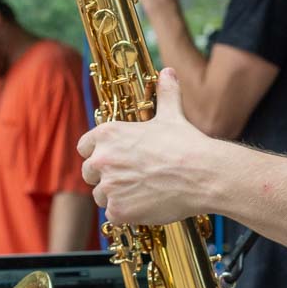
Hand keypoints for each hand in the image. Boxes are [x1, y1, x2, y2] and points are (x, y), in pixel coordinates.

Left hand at [78, 68, 216, 224]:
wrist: (202, 174)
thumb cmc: (186, 144)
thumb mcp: (172, 114)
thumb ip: (165, 93)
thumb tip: (169, 72)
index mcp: (108, 134)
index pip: (84, 147)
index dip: (98, 153)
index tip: (114, 158)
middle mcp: (102, 159)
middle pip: (89, 173)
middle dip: (107, 176)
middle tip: (133, 177)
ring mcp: (109, 186)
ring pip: (101, 196)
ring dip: (117, 196)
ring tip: (143, 191)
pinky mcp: (118, 210)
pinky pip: (113, 215)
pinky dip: (127, 213)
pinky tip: (146, 203)